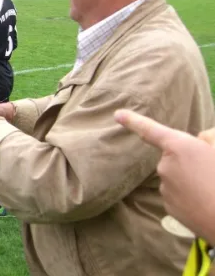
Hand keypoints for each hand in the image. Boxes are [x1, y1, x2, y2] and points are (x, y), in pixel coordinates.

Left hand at [114, 109, 214, 243]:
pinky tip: (206, 201)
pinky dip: (190, 197)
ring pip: (178, 178)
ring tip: (211, 188)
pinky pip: (178, 195)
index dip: (134, 121)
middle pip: (174, 158)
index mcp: (179, 147)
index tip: (117, 115)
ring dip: (191, 181)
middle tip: (211, 172)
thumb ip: (208, 138)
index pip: (151, 130)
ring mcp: (166, 188)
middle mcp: (165, 166)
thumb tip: (199, 140)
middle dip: (190, 162)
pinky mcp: (169, 207)